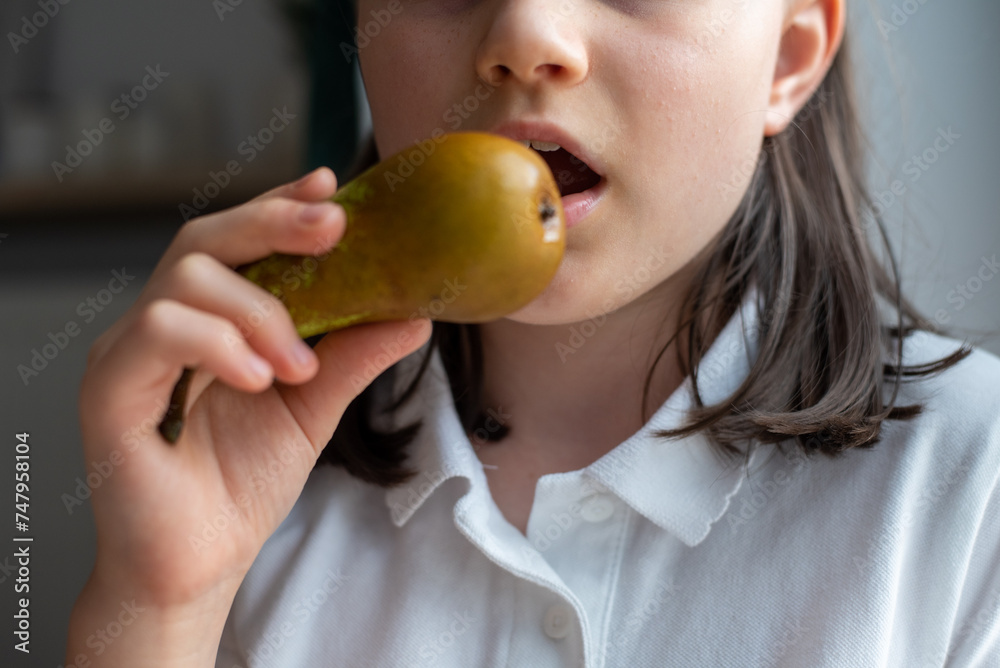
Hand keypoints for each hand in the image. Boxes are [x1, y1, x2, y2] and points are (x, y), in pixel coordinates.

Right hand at [68, 168, 430, 664]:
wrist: (199, 564)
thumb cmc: (241, 486)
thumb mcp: (312, 410)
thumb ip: (352, 357)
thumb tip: (413, 313)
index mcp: (211, 320)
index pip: (239, 240)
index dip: (280, 202)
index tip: (331, 184)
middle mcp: (166, 322)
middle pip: (208, 237)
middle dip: (275, 221)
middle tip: (335, 227)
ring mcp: (133, 351)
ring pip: (186, 276)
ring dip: (258, 310)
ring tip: (297, 367)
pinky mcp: (110, 388)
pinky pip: (158, 330)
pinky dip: (218, 342)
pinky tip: (258, 377)